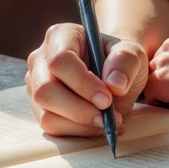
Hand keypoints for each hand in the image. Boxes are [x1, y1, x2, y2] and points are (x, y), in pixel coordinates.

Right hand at [25, 21, 148, 137]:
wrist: (113, 76)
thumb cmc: (119, 61)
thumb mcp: (133, 53)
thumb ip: (126, 61)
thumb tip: (115, 83)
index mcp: (60, 35)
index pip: (60, 60)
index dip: (82, 83)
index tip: (107, 99)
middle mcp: (41, 59)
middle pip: (45, 90)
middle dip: (79, 110)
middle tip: (107, 117)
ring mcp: (36, 85)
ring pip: (46, 114)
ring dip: (80, 124)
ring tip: (108, 121)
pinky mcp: (40, 108)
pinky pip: (52, 127)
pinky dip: (78, 132)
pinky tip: (98, 126)